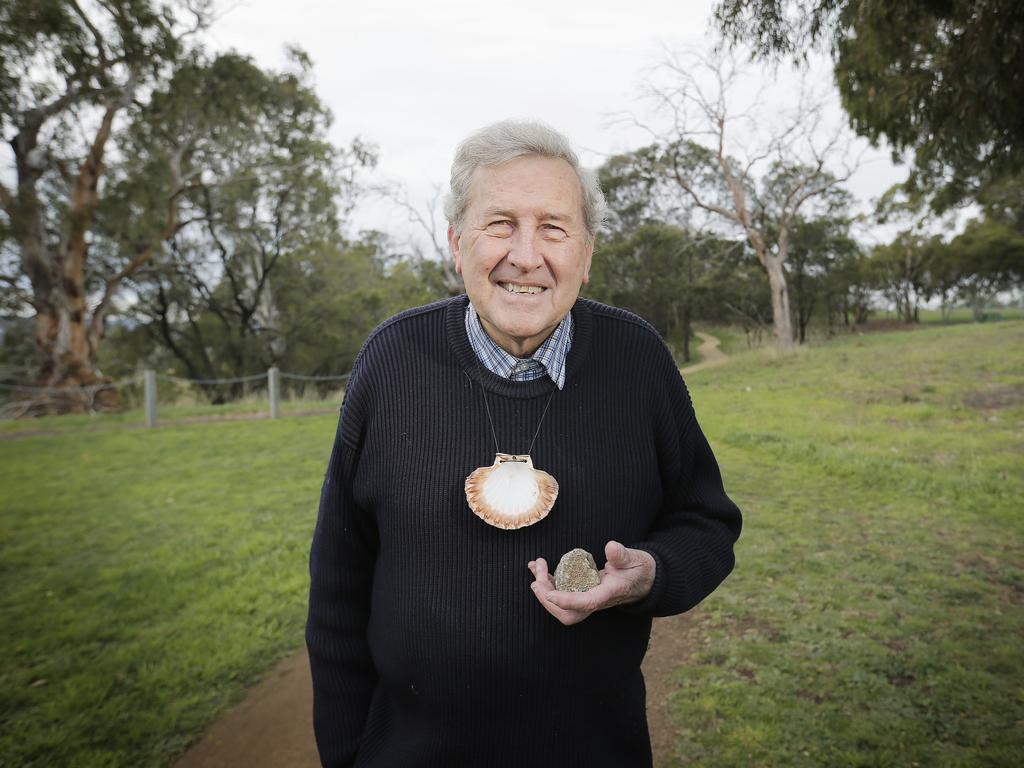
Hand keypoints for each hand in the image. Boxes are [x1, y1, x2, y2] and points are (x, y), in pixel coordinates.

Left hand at [527, 541, 655, 625]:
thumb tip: (610, 547)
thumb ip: (622, 555)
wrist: (643, 579)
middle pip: (569, 613)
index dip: (566, 600)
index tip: (550, 593)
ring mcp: (587, 598)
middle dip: (548, 599)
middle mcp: (596, 601)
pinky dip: (548, 581)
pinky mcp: (582, 591)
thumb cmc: (638, 569)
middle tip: (537, 579)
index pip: (586, 603)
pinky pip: (562, 593)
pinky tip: (540, 568)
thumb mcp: (634, 559)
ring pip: (562, 605)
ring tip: (536, 566)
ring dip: (545, 588)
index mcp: (608, 594)